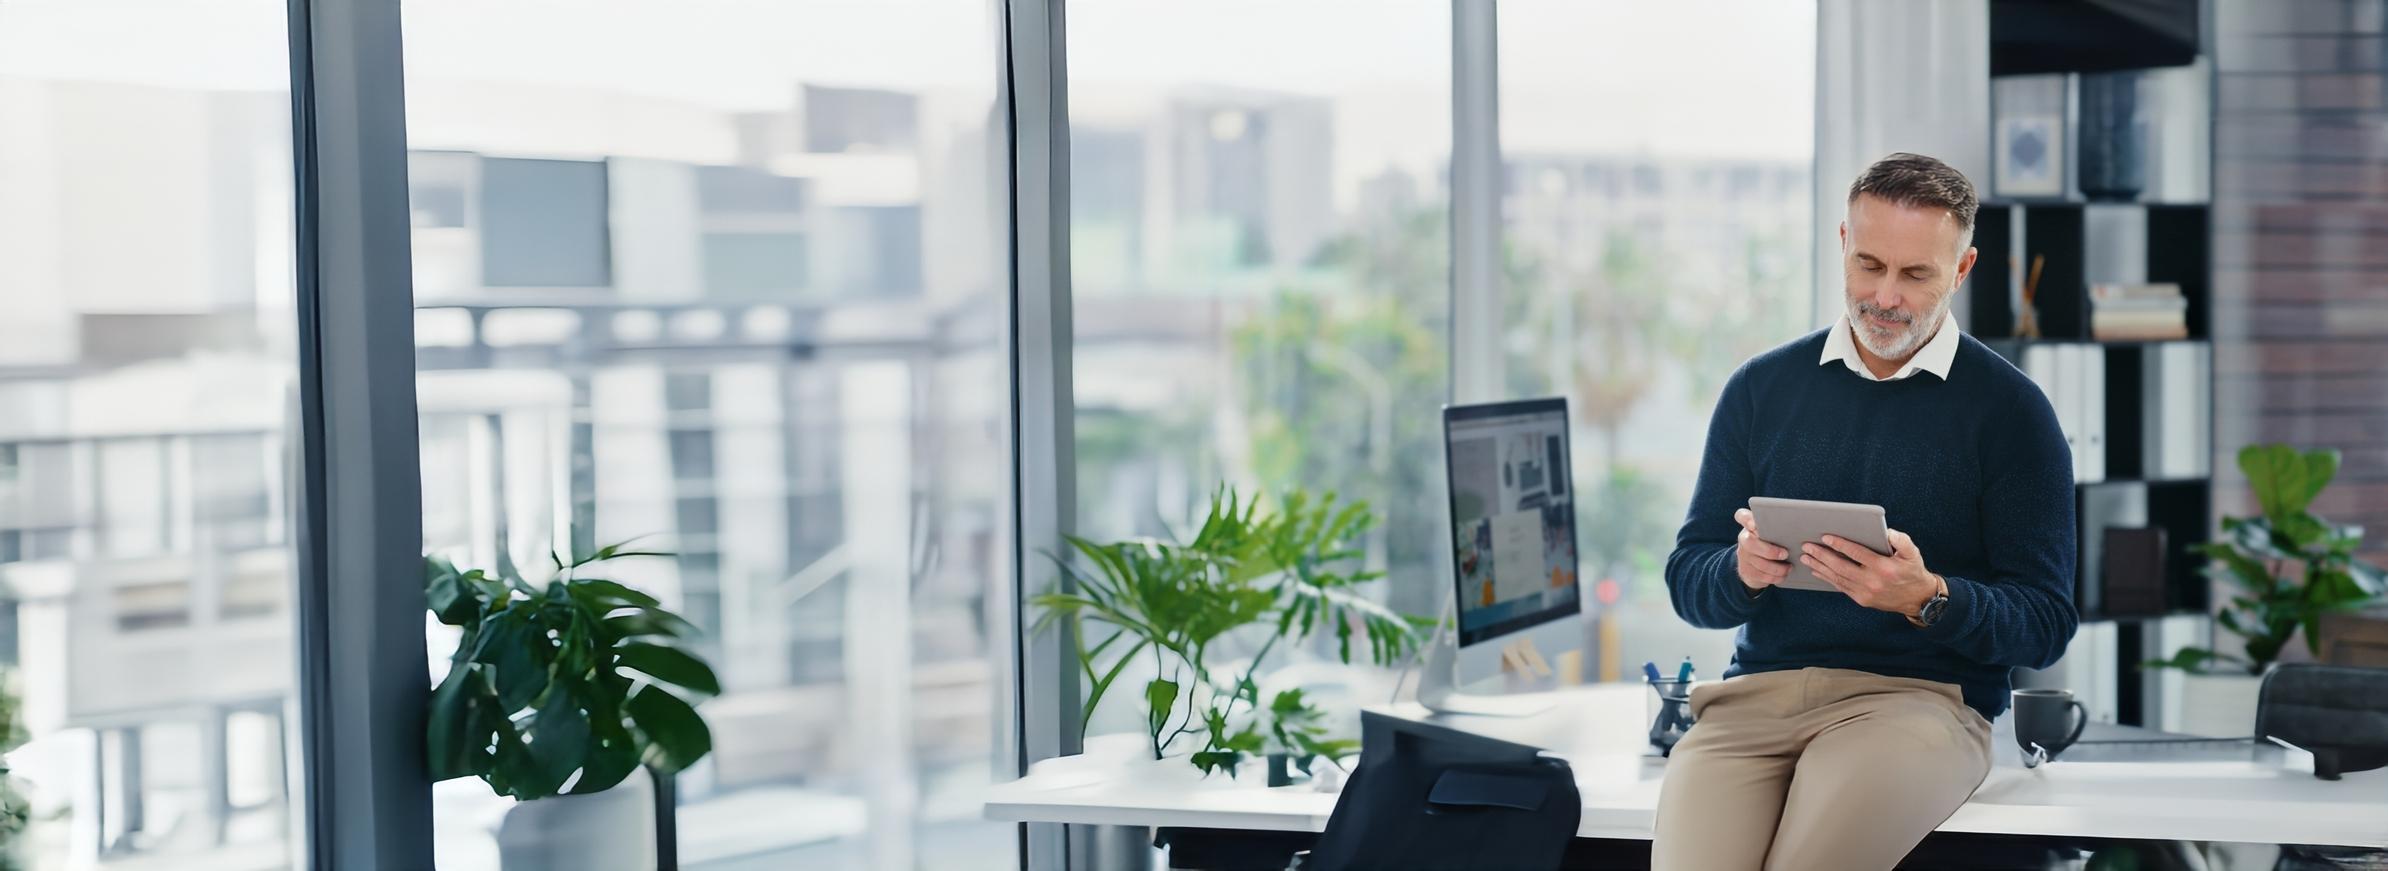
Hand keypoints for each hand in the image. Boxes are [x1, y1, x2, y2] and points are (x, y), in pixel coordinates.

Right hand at [1733, 508, 1789, 592]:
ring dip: (1777, 568)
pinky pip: (1761, 575)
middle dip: (1769, 550)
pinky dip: (1775, 577)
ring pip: (1758, 562)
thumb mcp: (1771, 533)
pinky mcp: (1745, 570)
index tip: (1754, 525)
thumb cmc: (1769, 543)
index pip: (1742, 516)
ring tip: (1789, 567)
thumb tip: (1799, 527)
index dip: (1747, 520)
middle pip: (1750, 542)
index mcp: (1749, 525)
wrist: (1754, 564)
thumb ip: (1778, 527)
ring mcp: (1743, 555)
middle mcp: (1743, 538)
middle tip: (1785, 554)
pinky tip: (1783, 575)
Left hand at [1801, 528, 1941, 616]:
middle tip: (1807, 546)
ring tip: (1806, 557)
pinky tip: (1817, 571)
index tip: (1825, 537)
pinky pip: (1841, 587)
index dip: (1840, 544)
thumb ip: (1901, 540)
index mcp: (1884, 568)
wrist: (1918, 599)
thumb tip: (1887, 532)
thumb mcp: (1913, 553)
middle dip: (1822, 556)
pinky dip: (1827, 578)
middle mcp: (1873, 582)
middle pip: (1841, 567)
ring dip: (1819, 567)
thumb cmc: (1913, 571)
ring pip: (1838, 578)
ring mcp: (1866, 593)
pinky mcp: (1862, 600)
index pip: (1857, 553)